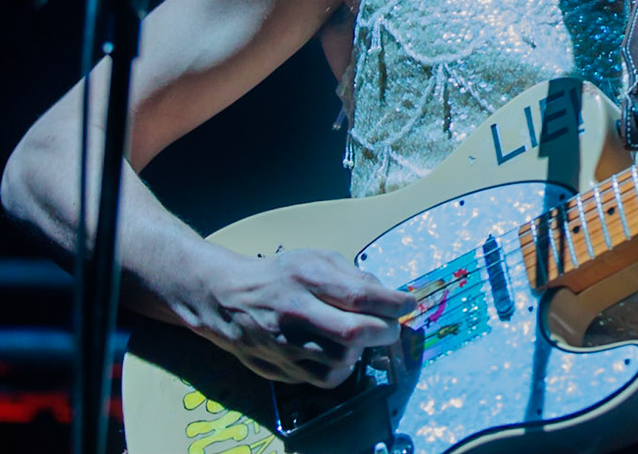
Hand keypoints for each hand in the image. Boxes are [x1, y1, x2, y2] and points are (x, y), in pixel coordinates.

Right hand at [193, 248, 416, 386]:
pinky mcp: (282, 368)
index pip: (359, 295)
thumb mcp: (315, 259)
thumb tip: (387, 294)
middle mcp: (296, 311)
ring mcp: (287, 344)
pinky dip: (344, 367)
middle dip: (386, 331)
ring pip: (343, 358)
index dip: (392, 303)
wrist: (228, 300)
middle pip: (354, 331)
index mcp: (306, 277)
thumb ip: (352, 274)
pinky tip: (343, 352)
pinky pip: (327, 377)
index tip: (409, 303)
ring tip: (362, 336)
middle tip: (393, 326)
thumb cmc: (280, 275)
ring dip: (363, 349)